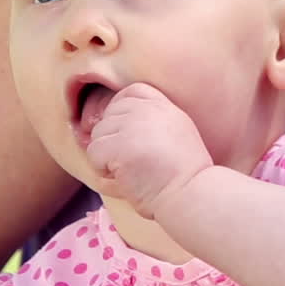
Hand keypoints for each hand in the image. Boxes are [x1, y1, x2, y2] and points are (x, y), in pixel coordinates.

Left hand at [85, 82, 212, 218]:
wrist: (190, 192)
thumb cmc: (184, 174)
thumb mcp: (177, 133)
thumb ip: (152, 121)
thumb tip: (117, 124)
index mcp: (164, 106)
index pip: (131, 93)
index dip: (121, 110)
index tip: (126, 134)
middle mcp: (148, 110)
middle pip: (110, 113)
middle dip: (113, 138)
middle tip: (130, 159)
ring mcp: (133, 125)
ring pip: (98, 134)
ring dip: (107, 155)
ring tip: (128, 170)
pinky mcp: (119, 145)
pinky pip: (94, 152)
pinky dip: (103, 169)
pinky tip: (123, 177)